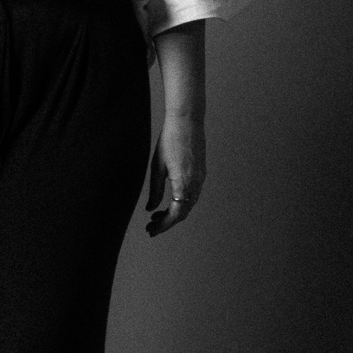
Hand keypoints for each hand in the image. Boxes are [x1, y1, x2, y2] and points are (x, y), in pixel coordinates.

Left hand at [146, 114, 205, 236]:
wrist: (187, 121)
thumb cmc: (169, 141)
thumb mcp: (157, 167)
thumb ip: (155, 190)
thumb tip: (151, 209)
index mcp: (184, 183)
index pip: (176, 214)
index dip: (164, 225)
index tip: (152, 230)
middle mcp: (196, 183)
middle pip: (184, 212)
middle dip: (167, 222)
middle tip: (151, 227)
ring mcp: (201, 178)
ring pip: (189, 205)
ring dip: (173, 213)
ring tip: (156, 216)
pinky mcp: (201, 173)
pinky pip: (192, 195)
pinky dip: (180, 203)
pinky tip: (169, 201)